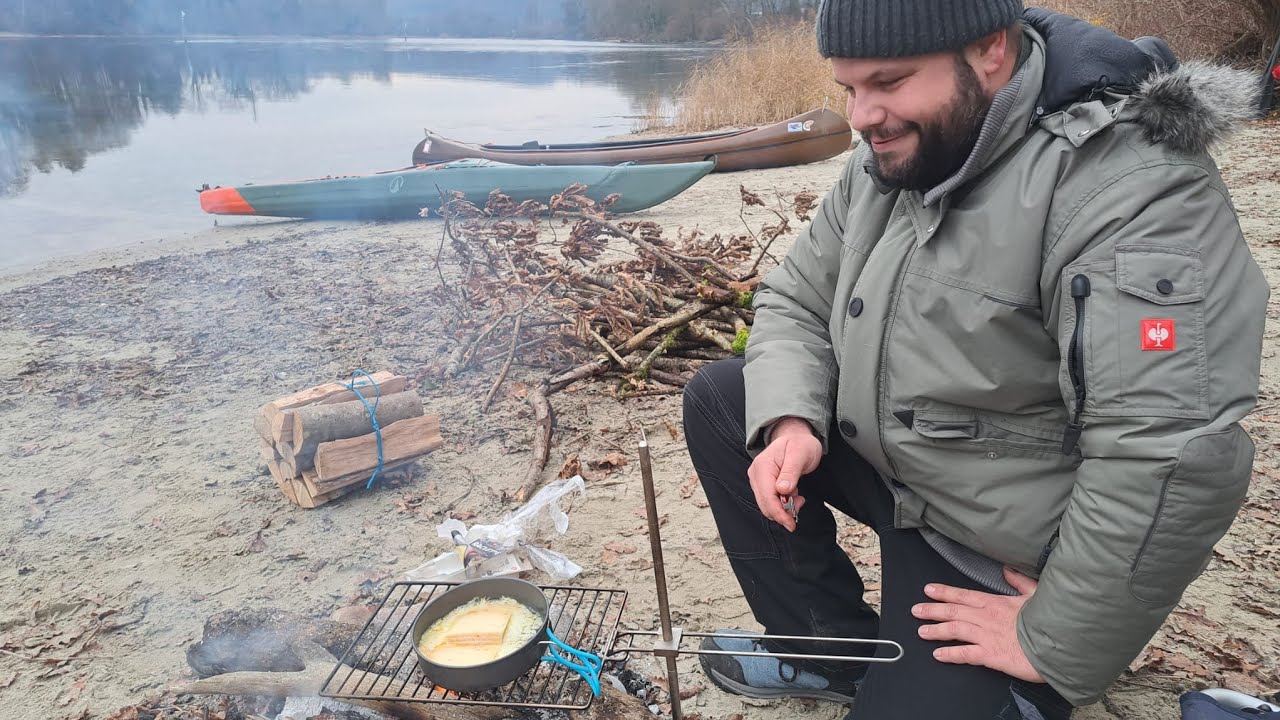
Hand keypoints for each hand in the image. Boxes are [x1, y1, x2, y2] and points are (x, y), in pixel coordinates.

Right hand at [747, 417, 819, 531]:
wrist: (796, 437)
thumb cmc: (800, 443)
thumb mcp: (800, 454)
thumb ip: (791, 472)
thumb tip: (782, 490)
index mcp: (763, 466)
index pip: (767, 497)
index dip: (779, 513)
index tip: (792, 524)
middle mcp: (756, 474)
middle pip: (765, 505)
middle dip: (783, 512)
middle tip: (801, 503)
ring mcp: (758, 479)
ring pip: (767, 505)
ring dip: (783, 508)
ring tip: (798, 496)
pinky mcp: (762, 484)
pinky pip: (770, 501)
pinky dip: (782, 504)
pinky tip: (792, 494)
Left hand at [912, 567, 1044, 682]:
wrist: (1058, 643)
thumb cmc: (1050, 620)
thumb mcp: (1036, 594)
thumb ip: (1020, 581)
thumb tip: (1008, 569)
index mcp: (995, 602)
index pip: (963, 595)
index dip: (944, 592)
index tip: (929, 590)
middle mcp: (986, 618)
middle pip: (953, 611)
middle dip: (932, 610)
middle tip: (916, 610)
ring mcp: (986, 636)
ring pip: (954, 630)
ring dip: (935, 631)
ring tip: (921, 631)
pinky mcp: (991, 655)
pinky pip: (965, 654)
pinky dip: (949, 654)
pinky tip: (938, 655)